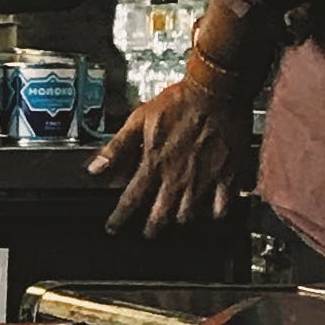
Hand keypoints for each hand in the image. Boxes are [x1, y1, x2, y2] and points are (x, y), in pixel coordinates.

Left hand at [90, 78, 255, 234]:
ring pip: (188, 216)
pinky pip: (221, 208)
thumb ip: (117, 147)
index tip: (113, 228)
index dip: (120, 218)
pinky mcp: (228, 177)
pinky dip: (214, 214)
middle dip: (152, 227)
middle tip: (148, 233)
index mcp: (153, 163)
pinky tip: (210, 212)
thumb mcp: (139, 120)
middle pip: (160, 215)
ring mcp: (204, 179)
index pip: (131, 200)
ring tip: (176, 219)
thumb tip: (95, 168)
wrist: (215, 91)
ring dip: (180, 219)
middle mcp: (177, 177)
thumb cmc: (178, 102)